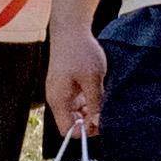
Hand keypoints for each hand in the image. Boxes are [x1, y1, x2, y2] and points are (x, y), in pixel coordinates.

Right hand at [41, 19, 109, 136]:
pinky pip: (76, 101)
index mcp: (59, 100)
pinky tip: (96, 89)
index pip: (67, 130)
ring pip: (75, 112)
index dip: (84, 132)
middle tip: (104, 109)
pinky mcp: (65, 85)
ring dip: (89, 110)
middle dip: (88, 120)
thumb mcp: (93, 79)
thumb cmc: (80, 52)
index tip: (100, 122)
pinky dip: (87, 100)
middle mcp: (56, 99)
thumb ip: (96, 103)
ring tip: (101, 95)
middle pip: (71, 123)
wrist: (70, 29)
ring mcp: (60, 92)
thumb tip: (98, 123)